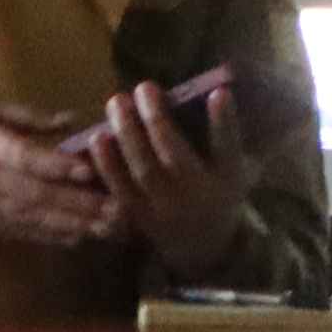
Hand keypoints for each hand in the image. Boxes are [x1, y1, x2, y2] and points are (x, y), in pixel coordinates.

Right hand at [0, 99, 114, 248]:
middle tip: (120, 210)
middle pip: (38, 195)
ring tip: (110, 228)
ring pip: (33, 218)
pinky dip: (50, 235)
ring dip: (74, 225)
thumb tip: (72, 120)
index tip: (90, 169)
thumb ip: (25, 117)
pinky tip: (79, 237)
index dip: (57, 164)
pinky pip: (19, 231)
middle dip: (81, 205)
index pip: (25, 157)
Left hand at [79, 78, 250, 276]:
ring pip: (142, 170)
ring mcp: (163, 207)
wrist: (202, 244)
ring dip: (126, 135)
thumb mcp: (234, 167)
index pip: (228, 147)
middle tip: (143, 87)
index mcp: (226, 178)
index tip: (218, 92)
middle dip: (156, 120)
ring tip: (116, 103)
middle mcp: (195, 194)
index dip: (224, 121)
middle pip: (173, 155)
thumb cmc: (218, 192)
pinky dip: (106, 163)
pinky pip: (119, 188)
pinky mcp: (138, 216)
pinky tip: (97, 138)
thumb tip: (213, 91)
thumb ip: (223, 135)